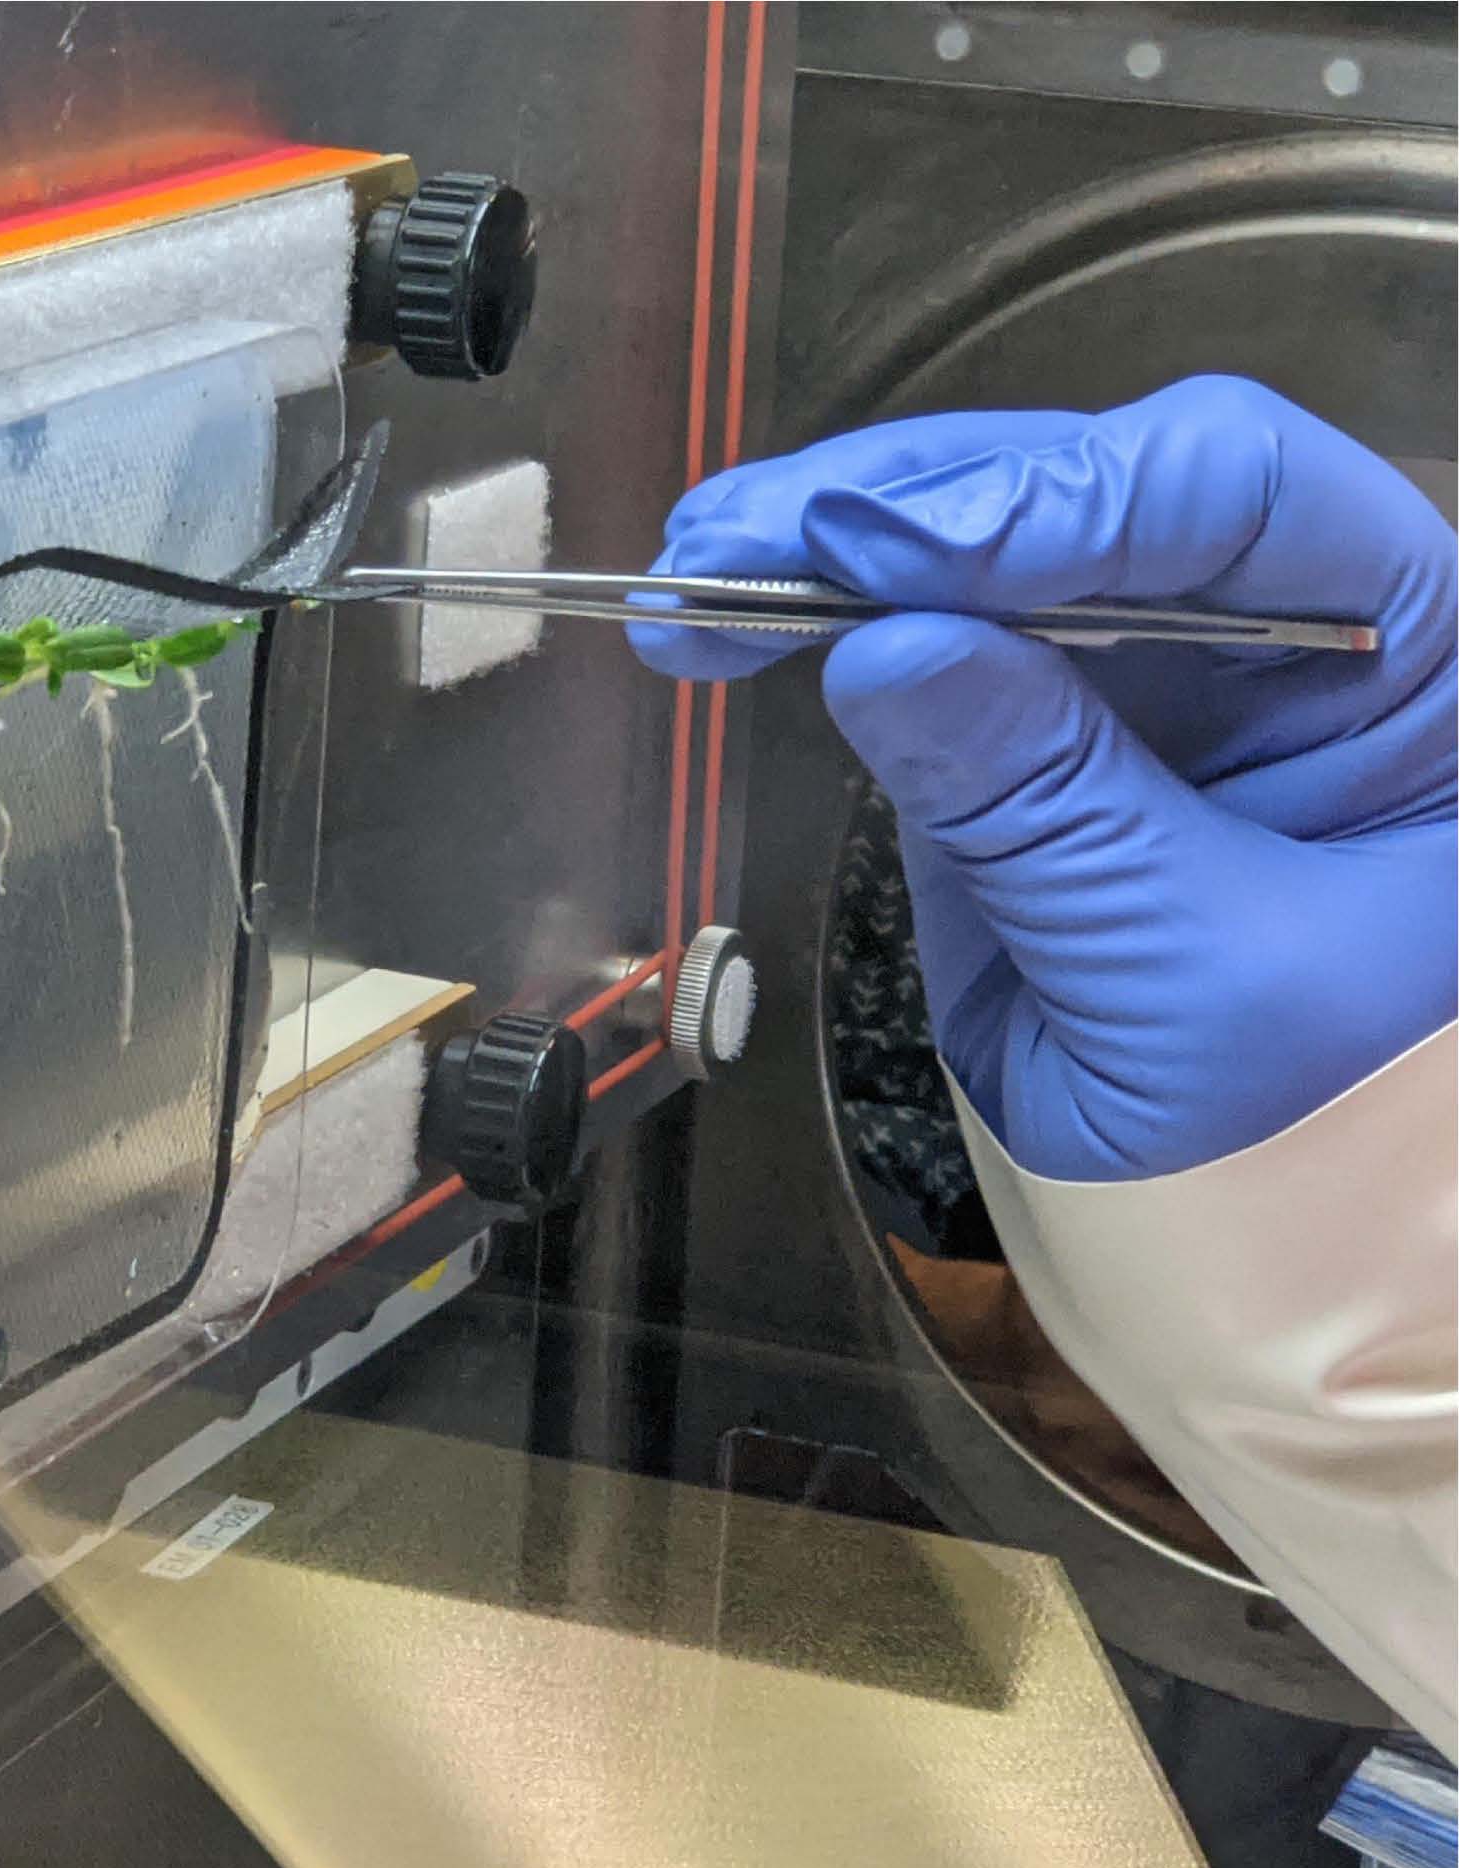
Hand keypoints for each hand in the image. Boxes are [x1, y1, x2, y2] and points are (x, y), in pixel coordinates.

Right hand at [632, 375, 1455, 1178]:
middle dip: (907, 503)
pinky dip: (805, 598)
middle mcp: (1281, 599)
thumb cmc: (1284, 1098)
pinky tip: (712, 607)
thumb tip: (883, 651)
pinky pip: (913, 601)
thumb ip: (1049, 813)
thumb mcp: (1189, 976)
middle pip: (1091, 472)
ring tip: (692, 575)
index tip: (886, 553)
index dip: (1059, 503)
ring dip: (822, 533)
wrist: (1227, 1183)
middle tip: (745, 546)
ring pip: (983, 513)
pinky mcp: (1026, 676)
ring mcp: (1145, 631)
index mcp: (1410, 648)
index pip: (1241, 494)